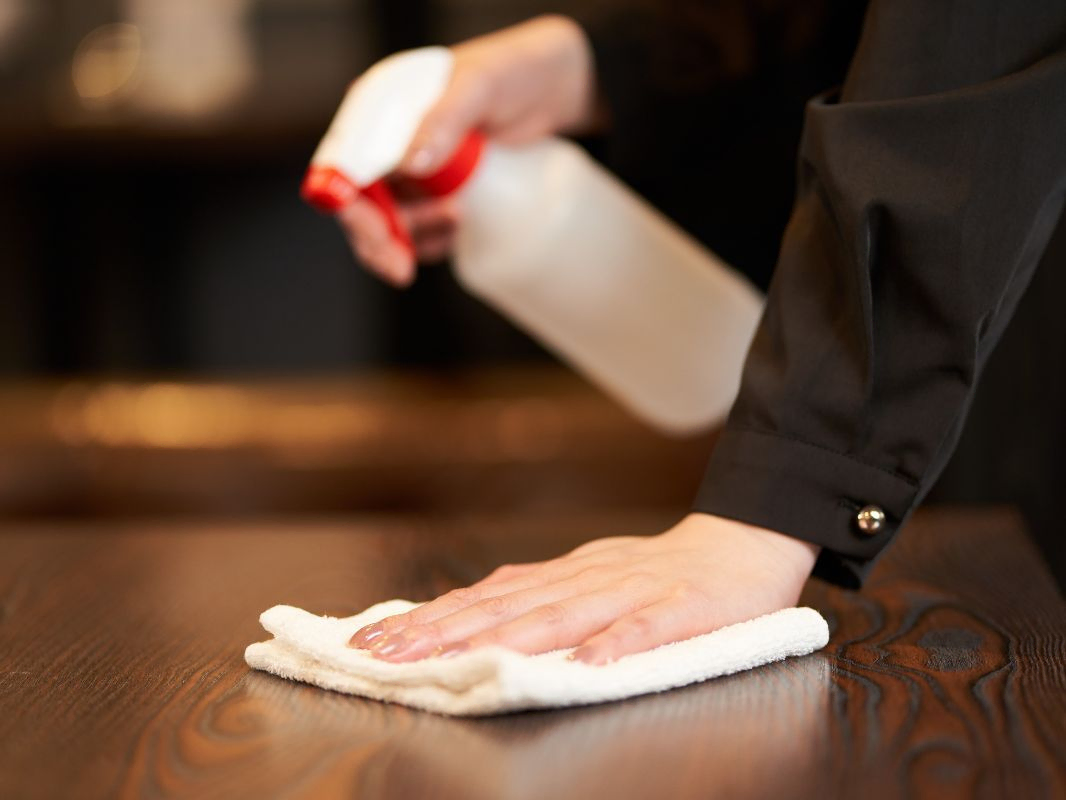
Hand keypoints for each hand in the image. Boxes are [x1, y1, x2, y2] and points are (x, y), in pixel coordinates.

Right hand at [337, 14, 600, 286]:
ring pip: (390, 222)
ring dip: (411, 238)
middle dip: (376, 239)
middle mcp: (387, 139)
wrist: (558, 87)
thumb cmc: (516, 71)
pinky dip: (432, 241)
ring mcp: (413, 169)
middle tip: (400, 268)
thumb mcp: (480, 86)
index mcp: (380, 106)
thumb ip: (445, 119)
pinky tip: (459, 229)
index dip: (346, 199)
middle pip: (361, 201)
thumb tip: (410, 165)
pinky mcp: (439, 192)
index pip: (345, 159)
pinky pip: (421, 229)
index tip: (372, 230)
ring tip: (457, 219)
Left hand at [348, 513, 819, 664]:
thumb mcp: (589, 576)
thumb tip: (467, 611)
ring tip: (458, 663)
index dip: (430, 619)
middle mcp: (587, 577)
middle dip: (443, 632)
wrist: (742, 543)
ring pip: (562, 614)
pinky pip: (648, 628)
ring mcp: (634, 590)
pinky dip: (616, 643)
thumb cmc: (660, 571)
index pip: (486, 596)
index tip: (376, 641)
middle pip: (507, 606)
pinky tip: (588, 666)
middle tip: (388, 655)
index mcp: (563, 574)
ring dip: (506, 639)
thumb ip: (536, 594)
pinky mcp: (683, 607)